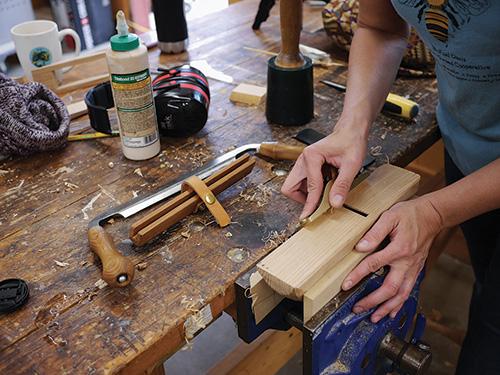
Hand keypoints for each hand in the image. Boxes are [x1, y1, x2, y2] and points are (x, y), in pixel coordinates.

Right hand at [281, 127, 366, 218]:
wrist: (350, 131)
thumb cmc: (351, 142)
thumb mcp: (352, 164)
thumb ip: (343, 185)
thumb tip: (335, 202)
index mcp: (312, 156)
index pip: (310, 187)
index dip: (311, 203)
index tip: (309, 216)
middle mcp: (303, 159)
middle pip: (290, 187)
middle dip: (301, 199)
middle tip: (316, 205)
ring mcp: (303, 163)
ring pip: (294, 186)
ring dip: (307, 194)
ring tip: (326, 192)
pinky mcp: (306, 166)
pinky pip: (302, 183)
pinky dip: (311, 189)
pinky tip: (326, 186)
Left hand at [342, 196, 443, 322]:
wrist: (432, 215)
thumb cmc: (409, 214)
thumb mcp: (390, 216)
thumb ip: (374, 232)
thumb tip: (360, 246)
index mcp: (399, 249)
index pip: (374, 264)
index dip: (358, 275)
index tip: (346, 285)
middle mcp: (407, 262)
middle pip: (390, 288)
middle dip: (373, 301)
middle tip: (358, 308)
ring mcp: (413, 268)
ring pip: (402, 294)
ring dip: (387, 307)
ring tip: (374, 317)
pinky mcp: (416, 270)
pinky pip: (409, 290)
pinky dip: (400, 303)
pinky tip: (392, 311)